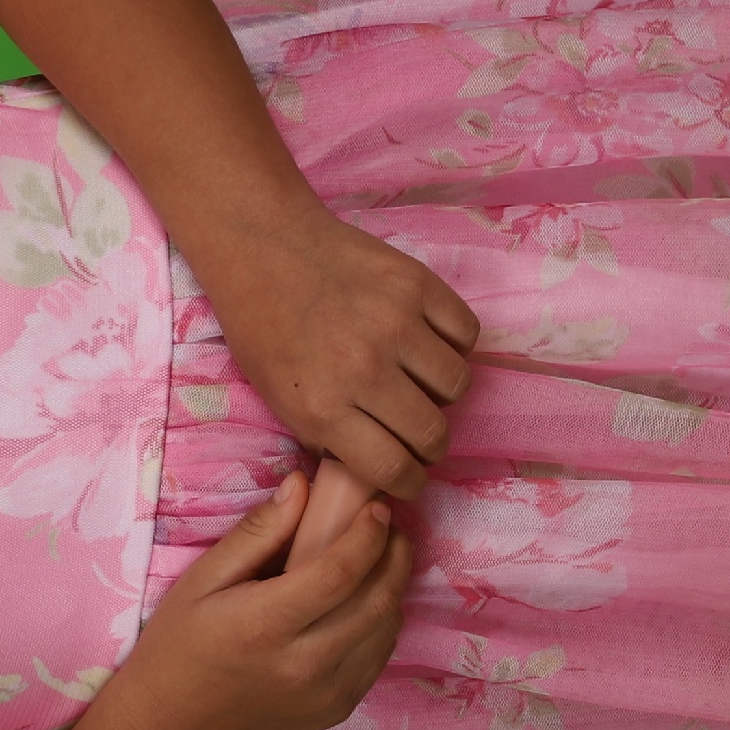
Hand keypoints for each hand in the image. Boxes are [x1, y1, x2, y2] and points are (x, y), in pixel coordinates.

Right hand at [97, 466, 414, 729]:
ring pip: (387, 629)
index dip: (368, 534)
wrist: (175, 725)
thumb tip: (302, 485)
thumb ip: (256, 533)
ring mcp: (326, 694)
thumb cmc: (180, 645)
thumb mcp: (202, 579)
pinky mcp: (336, 709)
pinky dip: (383, 622)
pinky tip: (364, 601)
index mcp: (265, 625)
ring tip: (379, 558)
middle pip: (378, 600)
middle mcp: (304, 665)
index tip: (376, 508)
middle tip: (386, 527)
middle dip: (394, 555)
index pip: (340, 572)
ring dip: (393, 587)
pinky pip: (379, 657)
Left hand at [192, 208, 481, 498]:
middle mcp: (364, 369)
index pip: (394, 468)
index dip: (409, 481)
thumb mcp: (278, 398)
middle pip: (433, 434)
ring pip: (457, 385)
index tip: (409, 475)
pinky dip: (453, 344)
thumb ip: (327, 436)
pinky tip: (427, 342)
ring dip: (442, 393)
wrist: (264, 247)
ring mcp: (395, 323)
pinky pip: (466, 334)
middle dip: (430, 445)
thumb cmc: (264, 326)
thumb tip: (377, 464)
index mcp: (322, 406)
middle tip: (419, 433)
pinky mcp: (417, 284)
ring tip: (419, 381)